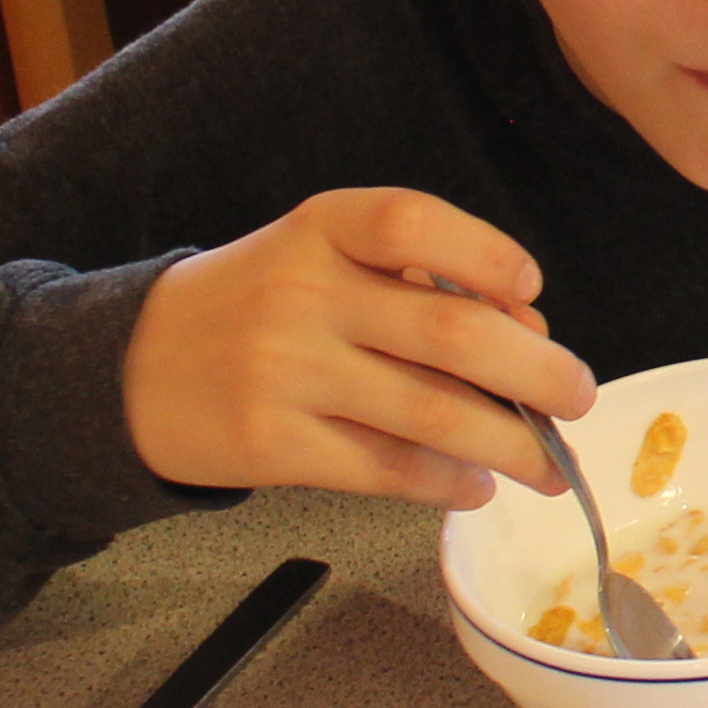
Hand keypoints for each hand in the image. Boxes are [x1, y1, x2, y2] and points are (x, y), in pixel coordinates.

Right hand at [119, 189, 590, 508]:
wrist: (128, 368)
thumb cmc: (257, 305)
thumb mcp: (317, 260)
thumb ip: (411, 283)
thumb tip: (529, 334)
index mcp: (321, 228)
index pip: (415, 223)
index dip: (489, 254)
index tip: (532, 291)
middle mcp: (304, 293)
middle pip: (452, 332)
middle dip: (537, 371)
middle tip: (579, 395)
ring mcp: (285, 371)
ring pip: (431, 412)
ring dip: (510, 443)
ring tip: (549, 463)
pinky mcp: (271, 444)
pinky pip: (383, 467)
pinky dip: (444, 481)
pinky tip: (475, 484)